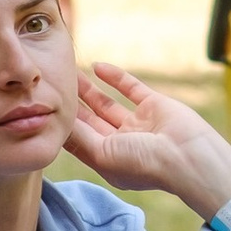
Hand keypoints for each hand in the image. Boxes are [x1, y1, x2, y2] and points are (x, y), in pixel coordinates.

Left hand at [65, 63, 230, 223]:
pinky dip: (115, 77)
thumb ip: (80, 136)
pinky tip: (98, 66)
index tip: (42, 109)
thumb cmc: (144, 164)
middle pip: (90, 121)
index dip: (62, 126)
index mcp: (107, 161)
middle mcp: (121, 144)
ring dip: (89, 89)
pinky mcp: (154, 106)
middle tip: (52, 85)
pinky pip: (130, 88)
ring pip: (107, 103)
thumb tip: (58, 122)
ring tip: (70, 72)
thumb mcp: (103, 155)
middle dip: (73, 105)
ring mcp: (138, 124)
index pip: (78, 142)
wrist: (188, 157)